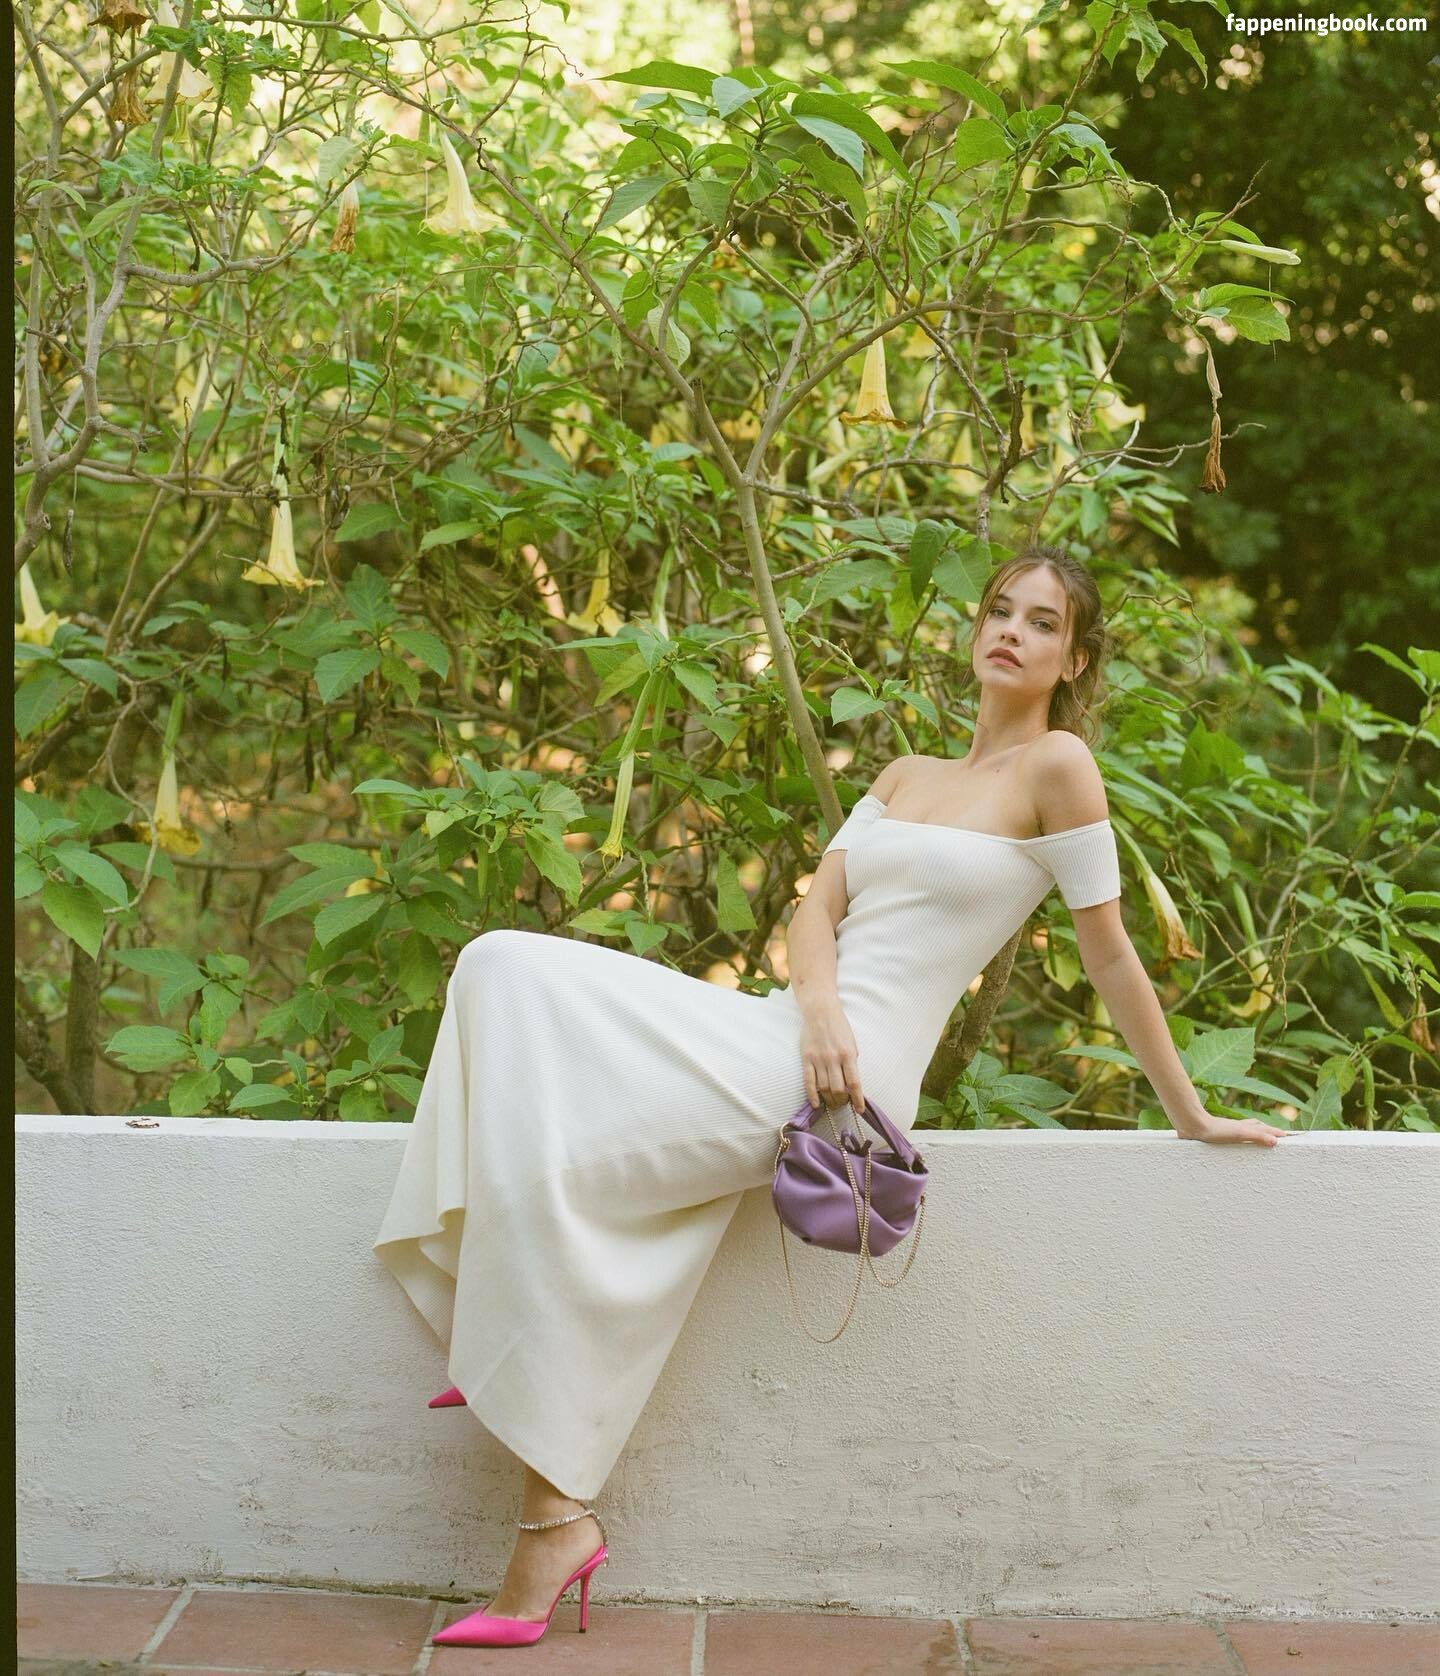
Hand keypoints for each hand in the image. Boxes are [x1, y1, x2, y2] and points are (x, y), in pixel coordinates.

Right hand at [798, 1000, 864, 1114]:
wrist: (820, 1012)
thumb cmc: (839, 1027)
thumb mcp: (852, 1044)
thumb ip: (851, 1063)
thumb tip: (851, 1084)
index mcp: (848, 1055)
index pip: (854, 1083)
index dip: (857, 1099)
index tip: (859, 1110)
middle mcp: (833, 1059)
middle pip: (838, 1089)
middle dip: (841, 1101)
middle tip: (842, 1105)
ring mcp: (818, 1060)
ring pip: (824, 1087)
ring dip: (829, 1099)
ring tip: (832, 1104)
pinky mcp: (806, 1059)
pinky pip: (809, 1081)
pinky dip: (812, 1095)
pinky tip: (816, 1104)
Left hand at [1175, 1110, 1291, 1146]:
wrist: (1192, 1126)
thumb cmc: (1215, 1130)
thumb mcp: (1239, 1134)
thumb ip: (1257, 1137)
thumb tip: (1276, 1141)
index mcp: (1245, 1128)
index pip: (1265, 1130)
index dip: (1276, 1133)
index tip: (1288, 1137)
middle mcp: (1238, 1128)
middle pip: (1257, 1127)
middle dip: (1268, 1131)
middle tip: (1279, 1136)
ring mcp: (1228, 1131)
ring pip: (1246, 1130)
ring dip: (1256, 1132)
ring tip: (1262, 1137)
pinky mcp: (1218, 1135)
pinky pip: (1235, 1136)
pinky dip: (1242, 1137)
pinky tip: (1235, 1142)